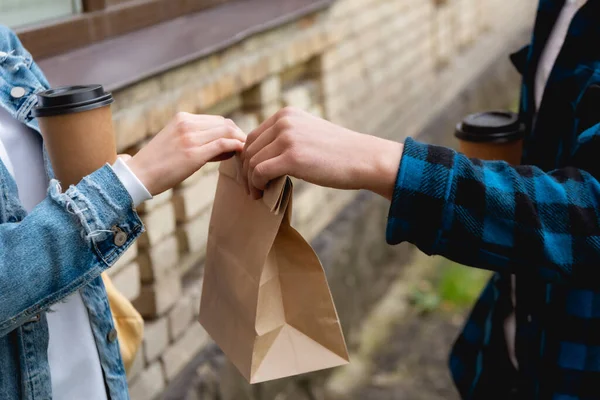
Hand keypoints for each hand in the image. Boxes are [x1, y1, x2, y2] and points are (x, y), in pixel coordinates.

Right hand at [127, 113, 244, 194]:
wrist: (138, 175)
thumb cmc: (158, 164)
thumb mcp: (176, 142)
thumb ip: (198, 139)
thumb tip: (225, 146)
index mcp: (182, 118)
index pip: (216, 120)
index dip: (230, 132)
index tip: (236, 145)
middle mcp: (186, 123)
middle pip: (224, 124)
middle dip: (238, 136)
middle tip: (245, 150)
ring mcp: (190, 137)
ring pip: (226, 132)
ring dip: (239, 142)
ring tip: (243, 155)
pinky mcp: (193, 153)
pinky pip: (223, 144)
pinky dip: (236, 147)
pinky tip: (240, 155)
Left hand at [241, 107, 402, 199]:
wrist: (364, 158)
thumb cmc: (339, 153)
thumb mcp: (309, 134)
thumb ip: (286, 138)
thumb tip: (262, 156)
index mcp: (286, 114)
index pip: (253, 137)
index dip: (249, 159)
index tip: (253, 177)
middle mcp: (284, 121)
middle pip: (249, 149)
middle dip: (247, 172)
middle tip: (252, 190)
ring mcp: (287, 138)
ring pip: (252, 162)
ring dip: (251, 181)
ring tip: (258, 194)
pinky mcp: (291, 157)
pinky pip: (260, 172)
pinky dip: (257, 185)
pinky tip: (264, 194)